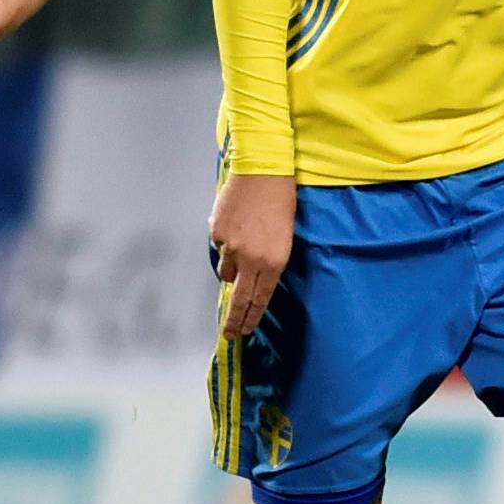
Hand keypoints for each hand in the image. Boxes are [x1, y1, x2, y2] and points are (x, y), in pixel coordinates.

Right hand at [211, 172, 296, 337]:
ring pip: (226, 271)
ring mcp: (230, 246)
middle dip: (234, 319)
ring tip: (242, 251)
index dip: (252, 317)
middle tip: (230, 333)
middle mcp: (251, 259)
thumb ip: (271, 261)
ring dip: (232, 270)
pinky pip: (219, 247)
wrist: (263, 170)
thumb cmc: (282, 200)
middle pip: (240, 298)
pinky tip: (236, 226)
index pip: (260, 299)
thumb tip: (254, 276)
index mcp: (274, 261)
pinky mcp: (216, 232)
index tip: (245, 331)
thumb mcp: (286, 236)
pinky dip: (226, 243)